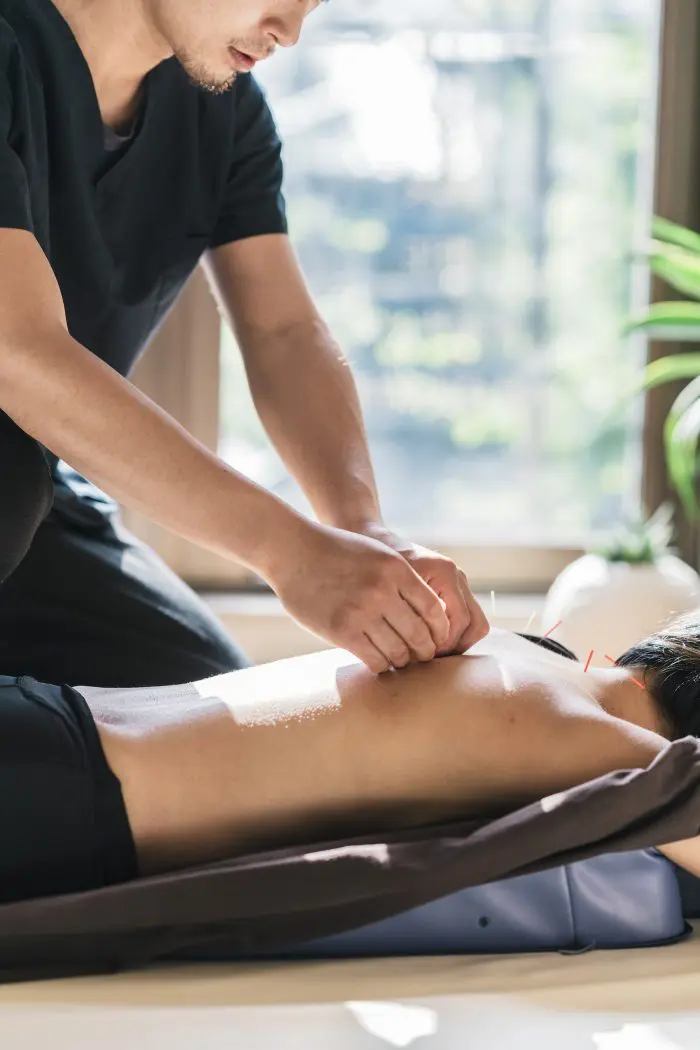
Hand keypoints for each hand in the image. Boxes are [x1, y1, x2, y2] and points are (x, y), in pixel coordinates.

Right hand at [267, 519, 451, 673]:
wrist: (293, 550)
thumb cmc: (337, 552)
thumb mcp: (378, 555)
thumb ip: (403, 580)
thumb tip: (433, 614)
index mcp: (397, 570)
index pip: (434, 610)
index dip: (440, 630)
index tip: (437, 639)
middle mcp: (382, 591)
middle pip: (419, 635)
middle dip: (425, 651)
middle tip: (422, 657)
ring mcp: (361, 612)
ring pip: (398, 652)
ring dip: (402, 661)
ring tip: (400, 661)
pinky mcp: (341, 630)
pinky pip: (374, 659)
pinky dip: (381, 665)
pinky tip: (378, 661)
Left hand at [359, 526, 490, 654]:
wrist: (375, 541)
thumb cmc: (378, 564)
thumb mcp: (390, 588)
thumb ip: (409, 612)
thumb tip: (423, 646)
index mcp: (445, 573)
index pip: (459, 621)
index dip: (444, 645)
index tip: (423, 655)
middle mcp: (457, 577)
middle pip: (475, 625)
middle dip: (455, 647)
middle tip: (430, 658)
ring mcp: (458, 583)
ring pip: (475, 624)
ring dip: (456, 643)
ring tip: (430, 653)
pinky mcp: (453, 590)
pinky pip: (465, 618)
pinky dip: (453, 634)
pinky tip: (429, 642)